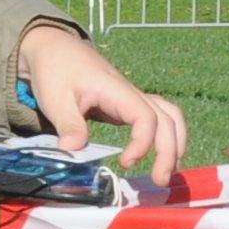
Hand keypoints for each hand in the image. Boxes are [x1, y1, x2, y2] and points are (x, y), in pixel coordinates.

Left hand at [19, 23, 187, 184]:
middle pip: (167, 119)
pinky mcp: (126, 105)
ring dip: (174, 142)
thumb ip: (68, 123)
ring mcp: (131, 98)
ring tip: (167, 171)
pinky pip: (157, 118)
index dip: (143, 142)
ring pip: (169, 116)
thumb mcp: (55, 97)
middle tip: (159, 180)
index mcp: (117, 90)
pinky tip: (158, 155)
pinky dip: (165, 136)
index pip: (146, 117)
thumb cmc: (54, 69)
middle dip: (169, 150)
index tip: (125, 163)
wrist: (53, 48)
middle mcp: (131, 94)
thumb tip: (74, 150)